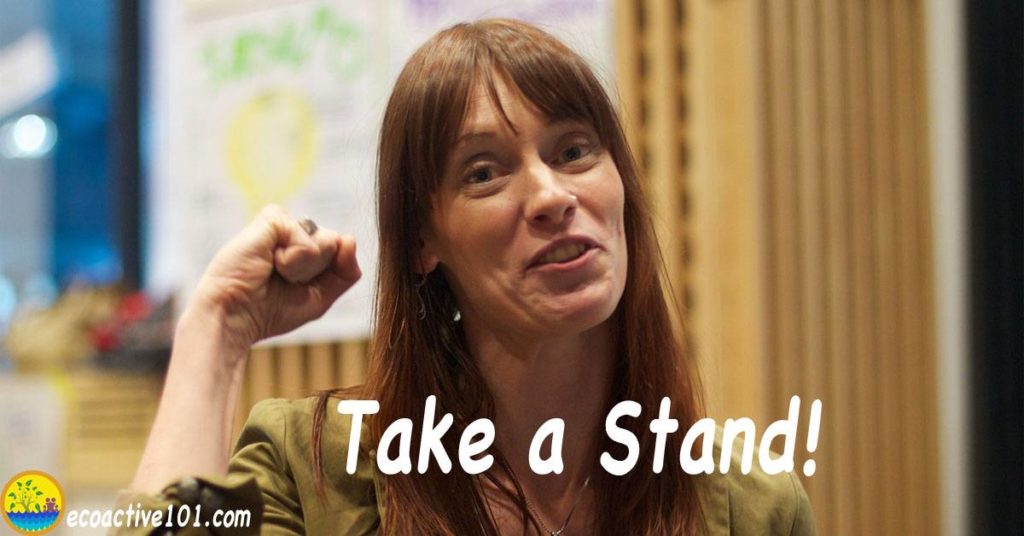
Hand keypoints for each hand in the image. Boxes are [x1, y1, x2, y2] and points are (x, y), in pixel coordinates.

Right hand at [187, 204, 361, 352]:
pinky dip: (293, 257)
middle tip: (282, 280)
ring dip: (303, 267)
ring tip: (274, 270)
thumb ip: (345, 272)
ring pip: (326, 239)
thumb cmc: (271, 311)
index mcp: (304, 249)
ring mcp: (283, 225)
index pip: (341, 252)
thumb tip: (349, 238)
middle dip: (316, 271)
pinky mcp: (272, 219)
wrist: (235, 316)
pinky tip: (268, 260)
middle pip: (335, 244)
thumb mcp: (320, 297)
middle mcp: (294, 233)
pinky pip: (307, 236)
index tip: (295, 289)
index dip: (328, 275)